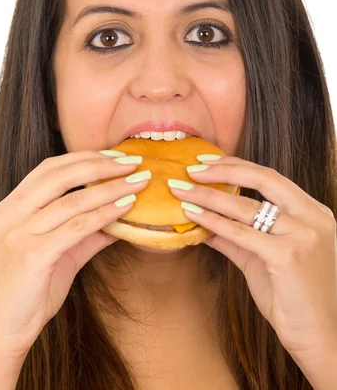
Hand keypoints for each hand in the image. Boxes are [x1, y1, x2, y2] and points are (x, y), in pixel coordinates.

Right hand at [0, 151, 148, 359]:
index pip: (49, 168)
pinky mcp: (30, 255)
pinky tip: (126, 207)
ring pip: (72, 200)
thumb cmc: (28, 292)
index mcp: (9, 207)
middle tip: (133, 162)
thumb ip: (85, 232)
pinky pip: (76, 227)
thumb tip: (121, 215)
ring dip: (111, 187)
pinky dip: (104, 214)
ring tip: (139, 182)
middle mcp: (9, 214)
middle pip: (60, 175)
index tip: (115, 156)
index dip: (84, 157)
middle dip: (100, 164)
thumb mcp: (58, 253)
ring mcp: (17, 233)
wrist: (2, 333)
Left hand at [168, 156, 336, 358]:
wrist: (319, 337)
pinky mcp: (288, 255)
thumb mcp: (262, 259)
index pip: (270, 177)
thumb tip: (204, 222)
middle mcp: (312, 217)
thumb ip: (236, 238)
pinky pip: (241, 232)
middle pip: (263, 178)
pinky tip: (192, 215)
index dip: (236, 166)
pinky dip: (213, 221)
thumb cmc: (293, 298)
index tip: (207, 163)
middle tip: (191, 170)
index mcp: (312, 212)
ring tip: (181, 191)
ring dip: (208, 196)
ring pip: (247, 205)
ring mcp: (303, 234)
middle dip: (222, 170)